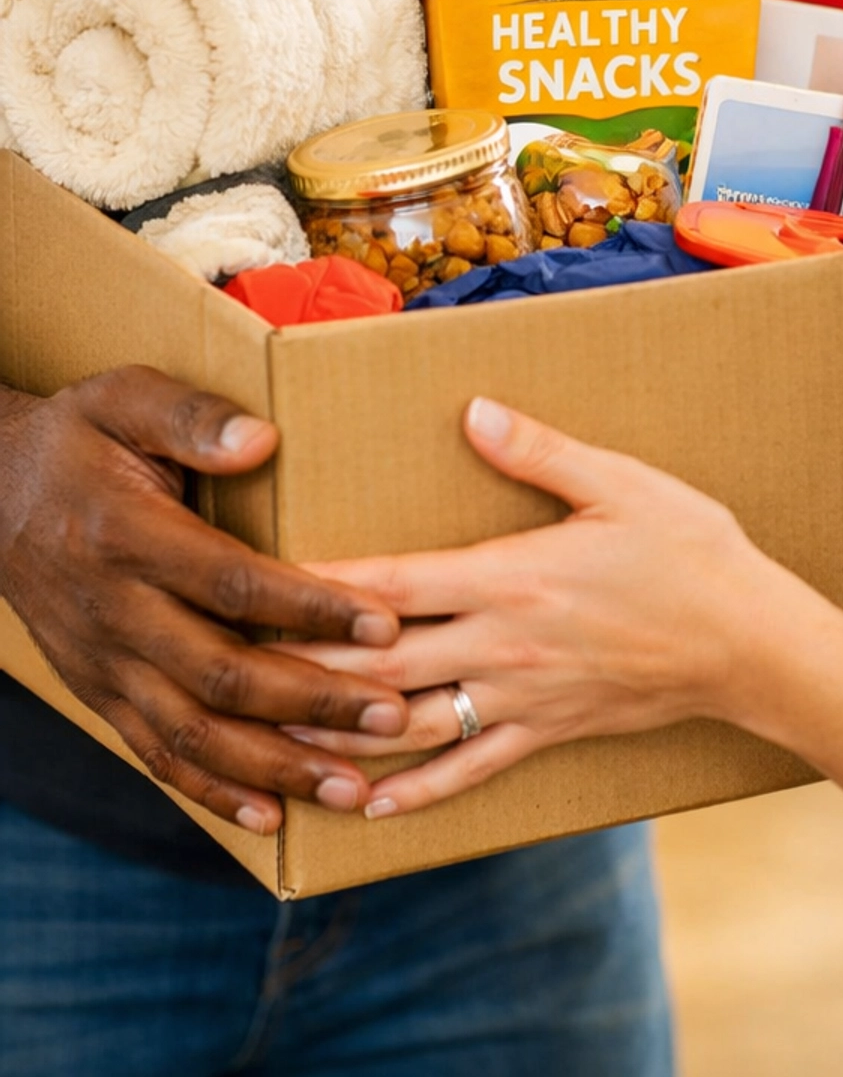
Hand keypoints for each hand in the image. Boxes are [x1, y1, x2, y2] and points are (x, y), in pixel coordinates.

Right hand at [0, 368, 408, 834]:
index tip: (384, 622)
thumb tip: (263, 439)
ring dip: (276, 767)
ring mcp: (103, 663)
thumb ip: (192, 416)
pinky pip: (156, 755)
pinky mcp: (99, 693)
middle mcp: (112, 611)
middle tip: (393, 716)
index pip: (231, 582)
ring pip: (193, 734)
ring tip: (354, 786)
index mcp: (127, 535)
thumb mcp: (125, 397)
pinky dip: (215, 794)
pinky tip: (273, 815)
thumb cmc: (77, 437)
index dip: (309, 608)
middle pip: (221, 674)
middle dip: (314, 703)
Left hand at [285, 395, 793, 817]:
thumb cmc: (691, 552)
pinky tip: (370, 806)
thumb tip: (473, 412)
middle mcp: (503, 645)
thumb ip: (540, 451)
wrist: (753, 642)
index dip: (322, 589)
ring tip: (275, 742)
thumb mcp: (621, 483)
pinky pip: (470, 769)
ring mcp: (523, 697)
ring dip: (342, 737)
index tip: (262, 584)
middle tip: (239, 674)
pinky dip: (415, 792)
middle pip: (381, 666)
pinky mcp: (547, 731)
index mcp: (511, 577)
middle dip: (307, 671)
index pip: (393, 586)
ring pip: (410, 728)